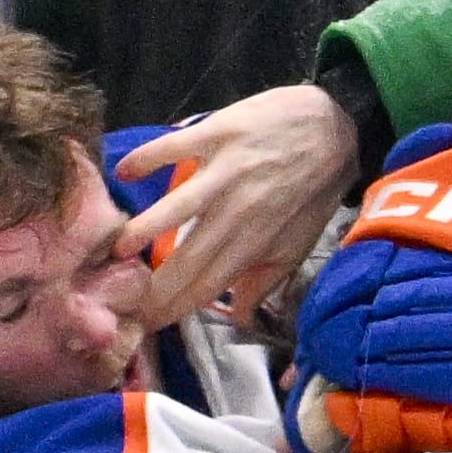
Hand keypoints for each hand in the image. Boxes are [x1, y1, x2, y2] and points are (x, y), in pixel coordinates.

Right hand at [112, 85, 360, 327]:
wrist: (334, 128)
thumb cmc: (313, 190)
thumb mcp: (297, 244)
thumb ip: (265, 280)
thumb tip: (239, 318)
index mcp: (254, 243)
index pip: (206, 286)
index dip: (175, 309)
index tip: (146, 324)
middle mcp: (236, 212)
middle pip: (187, 257)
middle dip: (154, 285)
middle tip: (120, 304)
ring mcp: (225, 172)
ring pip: (179, 206)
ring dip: (145, 228)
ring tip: (117, 250)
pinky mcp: (218, 134)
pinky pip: (177, 147)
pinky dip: (150, 157)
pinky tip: (124, 172)